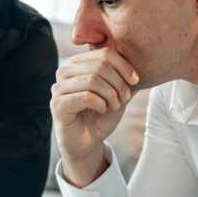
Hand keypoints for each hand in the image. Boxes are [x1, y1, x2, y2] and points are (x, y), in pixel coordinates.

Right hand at [50, 48, 138, 186]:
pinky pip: (86, 96)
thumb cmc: (100, 116)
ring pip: (93, 80)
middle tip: (125, 98)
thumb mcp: (116, 92)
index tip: (135, 81)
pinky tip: (102, 110)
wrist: (87, 142)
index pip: (104, 53)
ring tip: (115, 106)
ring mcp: (58, 88)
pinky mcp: (58, 105)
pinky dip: (101, 104)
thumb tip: (139, 61)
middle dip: (119, 83)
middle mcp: (65, 72)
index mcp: (78, 64)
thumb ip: (123, 76)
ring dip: (111, 95)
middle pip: (100, 66)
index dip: (124, 66)